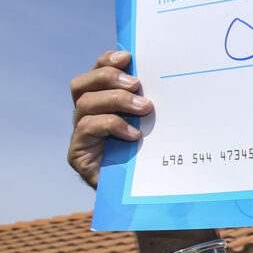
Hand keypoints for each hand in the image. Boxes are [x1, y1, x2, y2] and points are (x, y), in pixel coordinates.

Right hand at [67, 50, 151, 188]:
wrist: (145, 195)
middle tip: (136, 84)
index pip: (97, 72)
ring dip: (115, 100)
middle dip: (107, 77)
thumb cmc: (155, 155)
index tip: (128, 56)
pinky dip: (111, 125)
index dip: (107, 61)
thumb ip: (152, 101)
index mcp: (104, 102)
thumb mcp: (157, 123)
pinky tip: (133, 134)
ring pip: (85, 103)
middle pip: (82, 84)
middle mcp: (87, 115)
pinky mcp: (78, 153)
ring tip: (144, 108)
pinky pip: (87, 128)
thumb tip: (174, 73)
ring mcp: (80, 134)